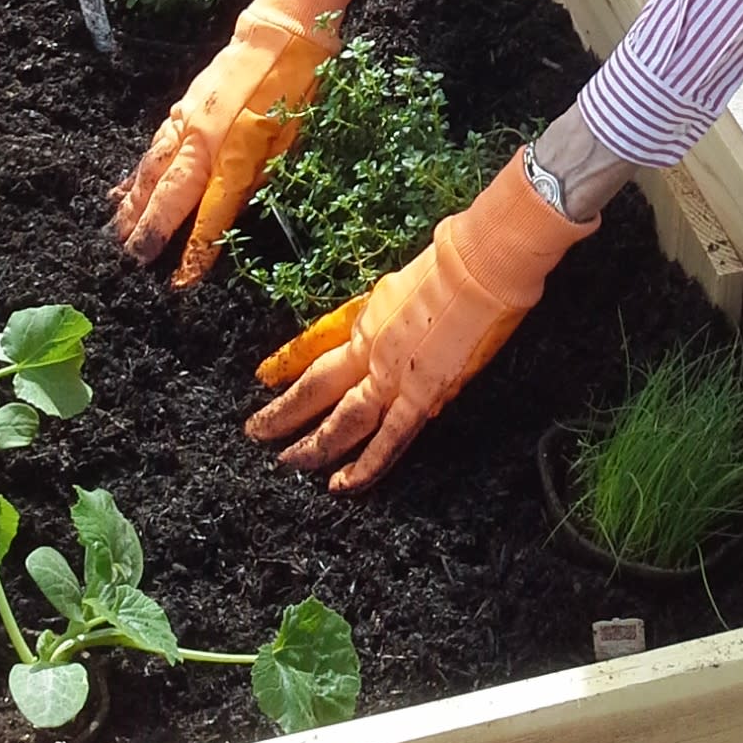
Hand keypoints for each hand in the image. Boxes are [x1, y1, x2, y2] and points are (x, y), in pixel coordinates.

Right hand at [110, 0, 367, 286]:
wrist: (282, 25)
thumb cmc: (299, 80)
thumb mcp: (295, 131)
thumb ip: (264, 171)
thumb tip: (237, 204)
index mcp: (236, 147)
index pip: (212, 210)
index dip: (196, 247)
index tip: (181, 280)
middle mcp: (204, 137)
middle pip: (171, 192)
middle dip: (150, 230)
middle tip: (131, 262)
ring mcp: (189, 119)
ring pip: (154, 169)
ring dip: (135, 203)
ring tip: (117, 234)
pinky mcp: (183, 106)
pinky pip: (155, 146)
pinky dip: (138, 170)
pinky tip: (124, 189)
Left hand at [246, 151, 597, 489]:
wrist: (483, 264)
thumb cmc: (455, 258)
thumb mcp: (406, 282)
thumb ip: (390, 313)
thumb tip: (387, 332)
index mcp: (367, 317)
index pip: (316, 346)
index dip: (287, 364)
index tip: (264, 376)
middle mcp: (371, 348)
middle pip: (317, 388)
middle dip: (285, 413)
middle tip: (259, 433)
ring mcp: (394, 376)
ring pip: (344, 421)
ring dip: (315, 445)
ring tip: (291, 464)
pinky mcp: (423, 397)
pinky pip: (389, 440)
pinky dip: (366, 465)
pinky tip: (344, 484)